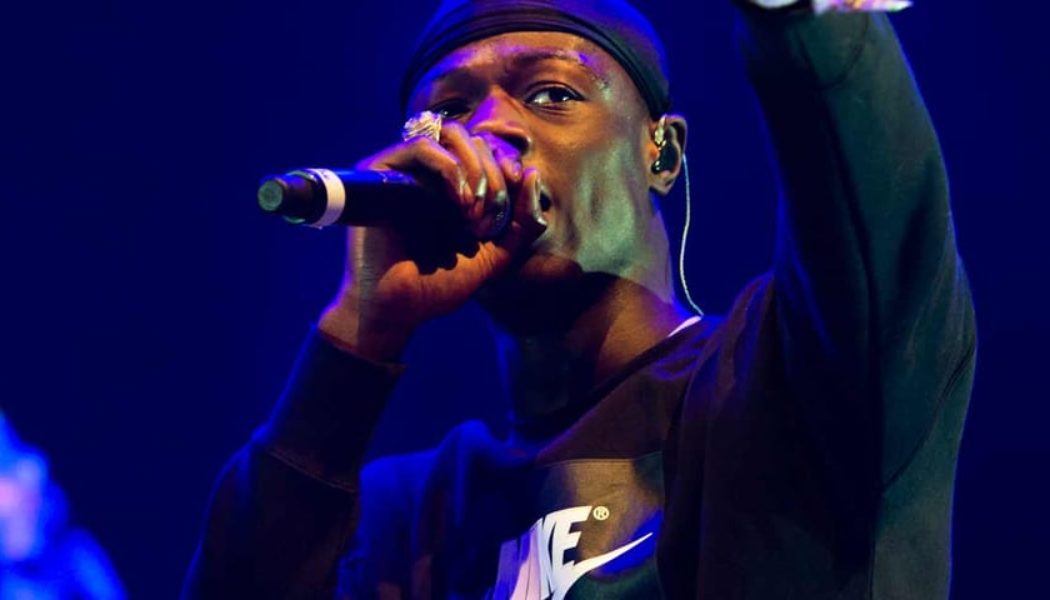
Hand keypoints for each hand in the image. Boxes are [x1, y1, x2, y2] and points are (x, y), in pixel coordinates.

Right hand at [318, 122, 546, 360]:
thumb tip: (533, 173)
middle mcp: (432, 175)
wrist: (399, 308)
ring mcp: (408, 172)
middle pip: (475, 140)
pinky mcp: (382, 173)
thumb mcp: (497, 257)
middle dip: (493, 172)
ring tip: (474, 208)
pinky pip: (420, 145)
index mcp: (457, 190)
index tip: (518, 184)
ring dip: (474, 166)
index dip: (508, 161)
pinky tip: (458, 201)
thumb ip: (523, 223)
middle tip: (489, 214)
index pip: (489, 150)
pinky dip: (448, 167)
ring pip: (450, 134)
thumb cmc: (440, 285)